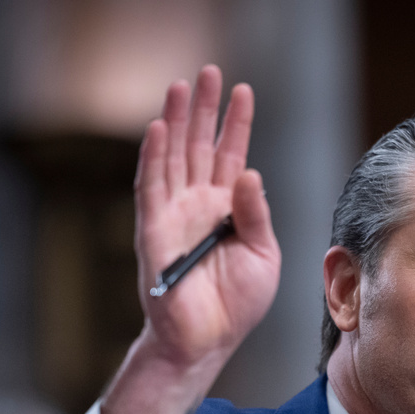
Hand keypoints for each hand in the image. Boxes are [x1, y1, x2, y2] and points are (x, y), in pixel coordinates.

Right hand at [102, 65, 280, 413]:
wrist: (209, 341)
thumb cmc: (237, 303)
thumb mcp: (263, 254)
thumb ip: (257, 214)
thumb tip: (249, 172)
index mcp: (228, 209)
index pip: (231, 156)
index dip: (236, 124)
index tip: (243, 91)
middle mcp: (199, 205)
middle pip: (199, 146)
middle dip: (204, 109)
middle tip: (209, 72)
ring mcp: (174, 215)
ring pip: (173, 158)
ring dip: (176, 122)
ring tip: (181, 86)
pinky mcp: (154, 232)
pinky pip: (151, 189)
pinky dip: (154, 158)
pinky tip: (159, 129)